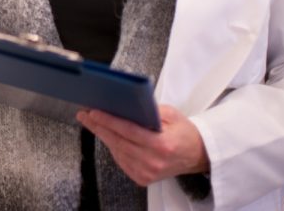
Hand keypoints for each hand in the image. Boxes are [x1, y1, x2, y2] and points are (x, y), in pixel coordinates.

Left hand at [76, 105, 208, 186]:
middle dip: (99, 127)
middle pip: (119, 142)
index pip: (129, 131)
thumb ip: (150, 110)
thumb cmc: (184, 132)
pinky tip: (108, 136)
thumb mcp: (171, 114)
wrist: (197, 155)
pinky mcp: (143, 178)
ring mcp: (148, 173)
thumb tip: (126, 104)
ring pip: (117, 152)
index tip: (94, 113)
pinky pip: (121, 161)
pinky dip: (113, 148)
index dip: (109, 121)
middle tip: (85, 115)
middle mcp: (154, 161)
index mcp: (162, 145)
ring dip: (104, 136)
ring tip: (93, 122)